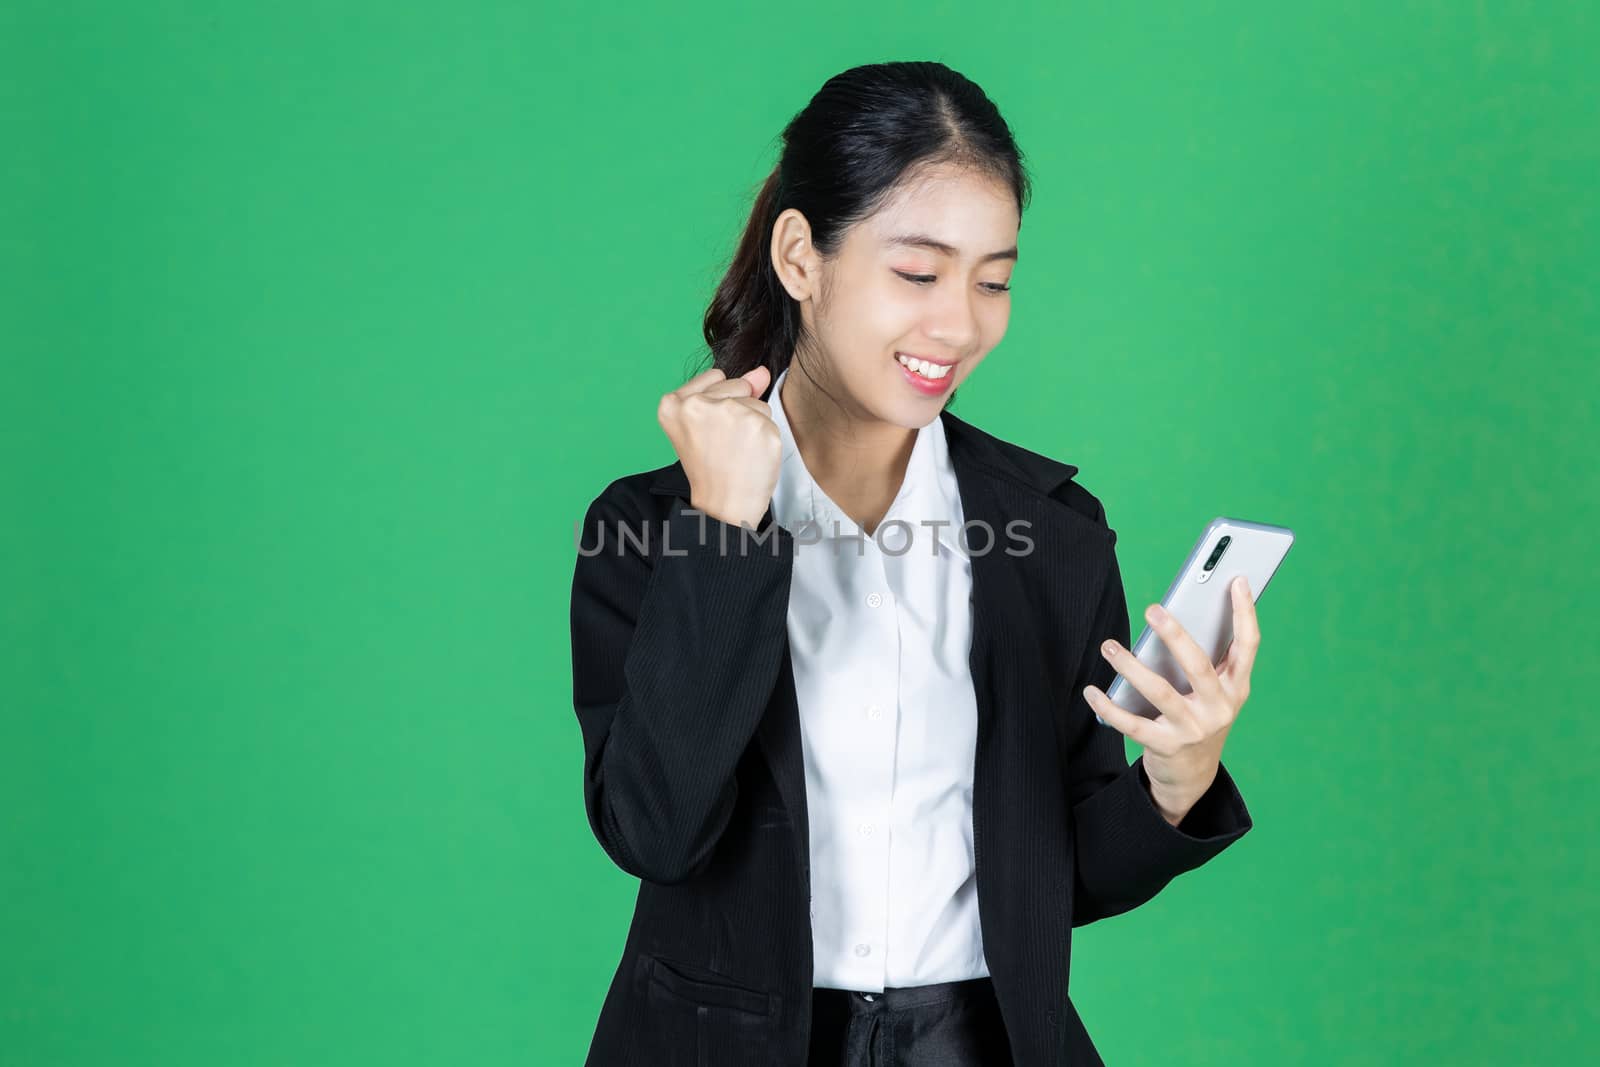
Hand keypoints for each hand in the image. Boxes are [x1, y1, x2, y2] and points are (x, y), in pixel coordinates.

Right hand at [657, 365, 779, 528]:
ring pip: (757, 401)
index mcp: (673, 403)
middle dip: (737, 409)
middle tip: (723, 444)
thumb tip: (763, 372)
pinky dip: (766, 436)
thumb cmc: (712, 466)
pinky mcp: (756, 425)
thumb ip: (734, 387)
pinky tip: (751, 454)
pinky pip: (770, 418)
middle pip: (739, 385)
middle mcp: (698, 404)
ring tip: (736, 449)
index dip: (719, 403)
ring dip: (753, 423)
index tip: (709, 430)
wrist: (723, 504)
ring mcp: (729, 413)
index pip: (716, 376)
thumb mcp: (708, 422)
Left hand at [1082, 575, 1260, 824]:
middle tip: (1152, 609)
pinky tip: (1091, 691)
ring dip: (1130, 666)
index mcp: (1236, 687)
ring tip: (1109, 646)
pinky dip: (1108, 706)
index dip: (1245, 613)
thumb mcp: (1213, 693)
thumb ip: (1205, 661)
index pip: (1248, 646)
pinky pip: (1132, 724)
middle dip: (1175, 635)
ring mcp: (1194, 729)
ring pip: (1160, 692)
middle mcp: (1220, 708)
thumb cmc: (1199, 717)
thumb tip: (1177, 615)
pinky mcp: (1166, 747)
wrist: (1193, 775)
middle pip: (1198, 665)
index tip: (1236, 580)